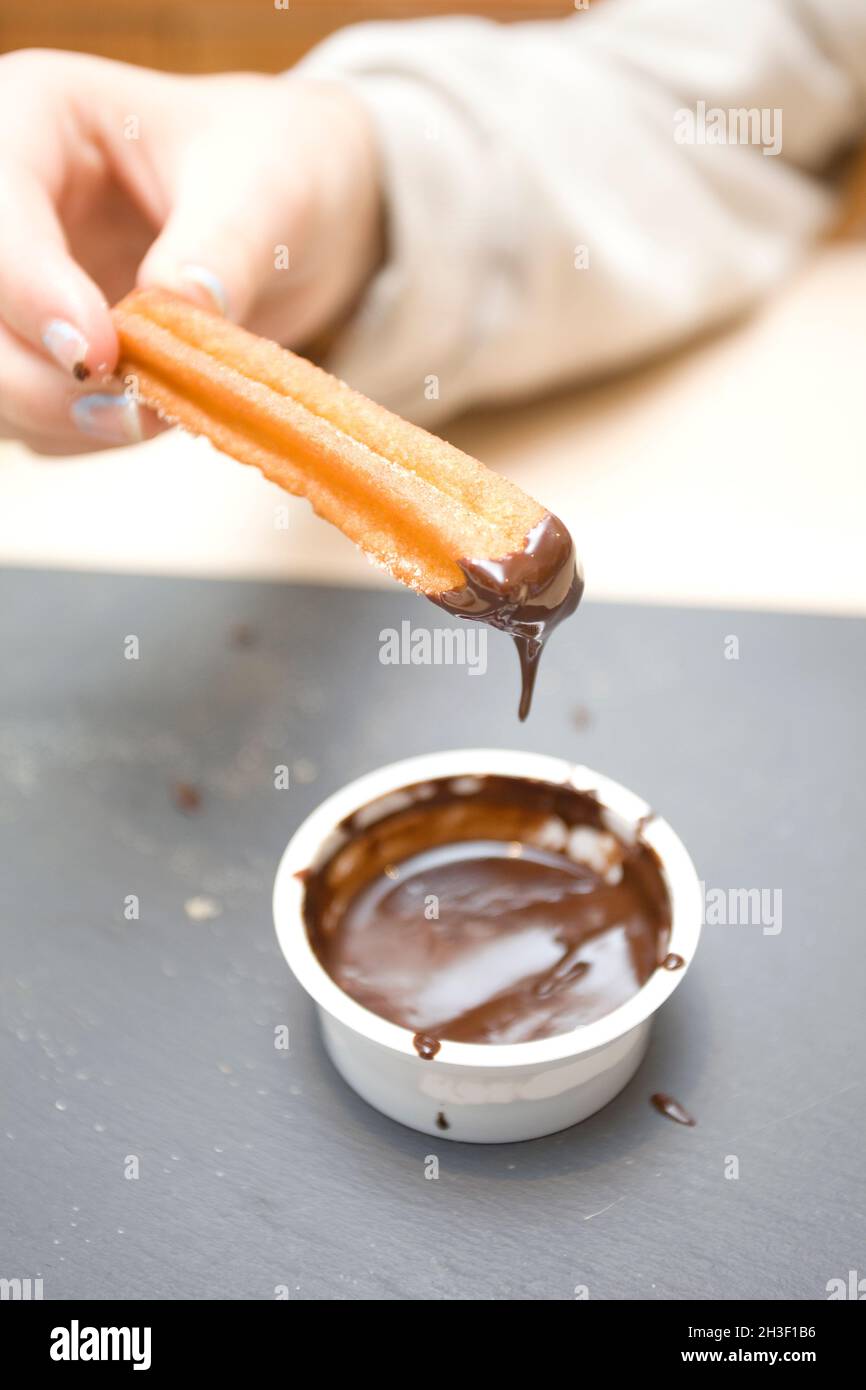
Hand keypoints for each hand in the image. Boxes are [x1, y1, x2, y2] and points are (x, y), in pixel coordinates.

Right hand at [0, 50, 382, 452]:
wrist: (298, 220)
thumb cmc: (277, 170)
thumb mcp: (270, 190)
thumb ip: (223, 247)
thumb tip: (183, 305)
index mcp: (35, 121)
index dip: (29, 289)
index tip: (99, 354)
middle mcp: (3, 206)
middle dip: (37, 378)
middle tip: (132, 410)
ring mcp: (13, 287)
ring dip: (63, 418)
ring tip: (160, 410)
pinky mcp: (34, 353)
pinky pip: (27, 419)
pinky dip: (83, 436)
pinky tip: (152, 410)